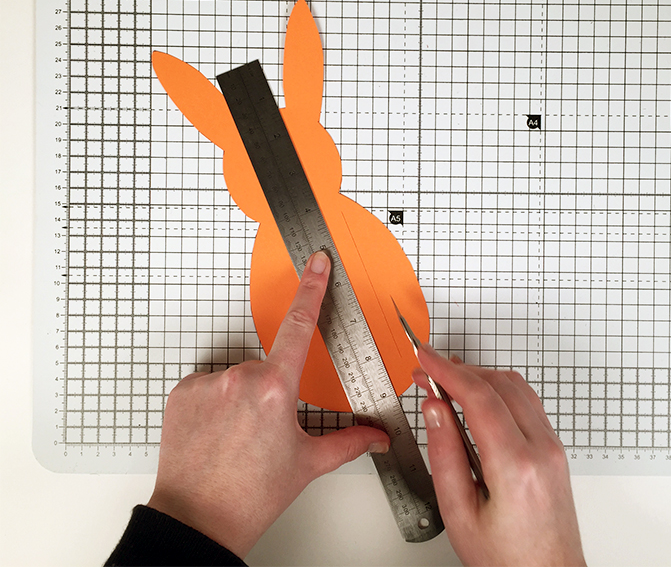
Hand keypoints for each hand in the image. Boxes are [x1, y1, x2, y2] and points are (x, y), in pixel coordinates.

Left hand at [147, 251, 389, 557]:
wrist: (198, 519)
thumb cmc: (250, 495)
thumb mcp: (308, 463)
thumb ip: (350, 441)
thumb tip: (376, 436)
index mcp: (275, 388)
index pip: (300, 325)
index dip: (312, 288)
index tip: (316, 263)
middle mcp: (239, 378)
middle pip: (268, 365)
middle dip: (274, 388)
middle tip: (267, 429)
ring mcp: (207, 383)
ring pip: (238, 376)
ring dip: (244, 395)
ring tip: (239, 436)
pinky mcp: (183, 391)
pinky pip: (210, 384)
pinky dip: (217, 401)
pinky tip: (218, 431)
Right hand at [415, 346, 585, 566]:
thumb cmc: (506, 558)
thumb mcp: (459, 513)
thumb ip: (444, 455)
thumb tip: (435, 410)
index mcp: (516, 466)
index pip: (479, 397)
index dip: (446, 371)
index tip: (424, 358)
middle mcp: (542, 450)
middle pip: (498, 384)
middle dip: (458, 370)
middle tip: (426, 372)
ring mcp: (553, 447)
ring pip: (516, 386)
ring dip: (478, 375)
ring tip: (446, 381)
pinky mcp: (555, 448)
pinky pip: (527, 401)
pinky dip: (497, 388)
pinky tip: (476, 395)